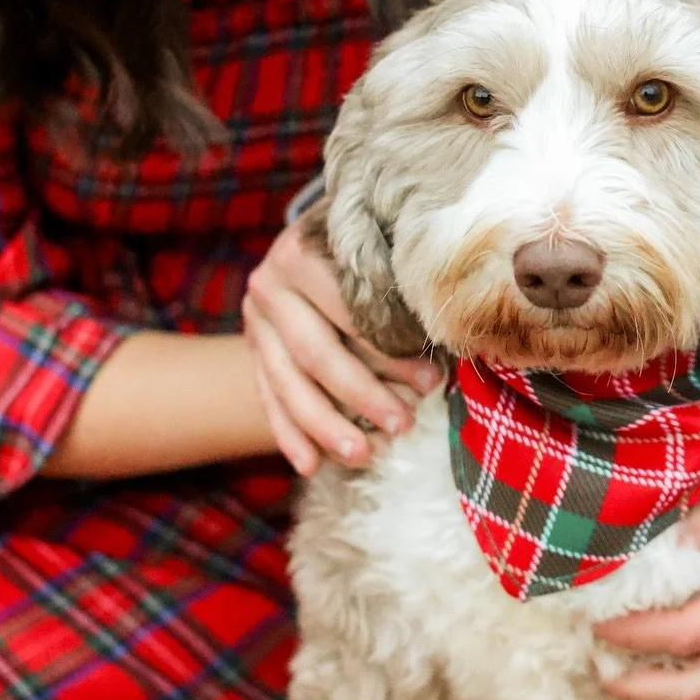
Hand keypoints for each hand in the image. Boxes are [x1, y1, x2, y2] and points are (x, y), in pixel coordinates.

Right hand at [243, 218, 440, 476]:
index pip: (350, 313)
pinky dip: (289, 434)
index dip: (392, 351)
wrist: (315, 233)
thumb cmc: (368, 239)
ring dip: (325, 426)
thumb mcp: (382, 241)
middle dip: (362, 396)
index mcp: (302, 252)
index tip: (433, 382)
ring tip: (362, 456)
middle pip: (317, 354)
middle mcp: (269, 285)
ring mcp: (255, 320)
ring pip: (288, 384)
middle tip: (403, 426)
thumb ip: (400, 280)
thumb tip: (447, 344)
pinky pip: (268, 397)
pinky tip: (310, 466)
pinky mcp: (252, 347)